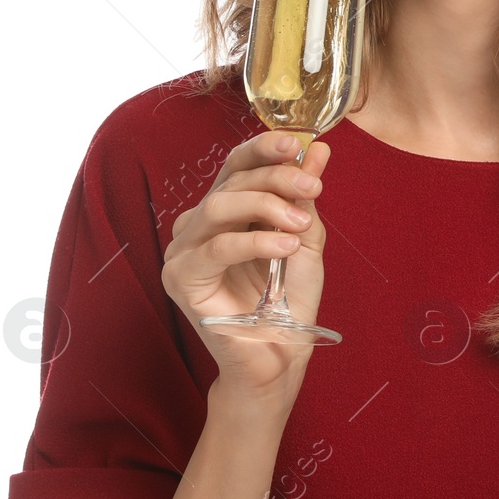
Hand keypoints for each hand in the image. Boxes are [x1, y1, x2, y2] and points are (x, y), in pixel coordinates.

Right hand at [161, 130, 331, 401]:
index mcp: (225, 211)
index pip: (236, 165)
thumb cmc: (288, 301)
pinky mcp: (180, 278)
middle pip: (231, 181)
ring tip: (300, 222)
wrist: (279, 355)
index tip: (298, 143)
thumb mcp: (304, 239)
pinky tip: (285, 244)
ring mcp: (184, 251)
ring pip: (219, 206)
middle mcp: (199, 225)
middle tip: (312, 187)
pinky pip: (216, 248)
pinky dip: (255, 241)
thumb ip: (305, 197)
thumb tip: (318, 148)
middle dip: (276, 178)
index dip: (264, 148)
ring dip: (266, 206)